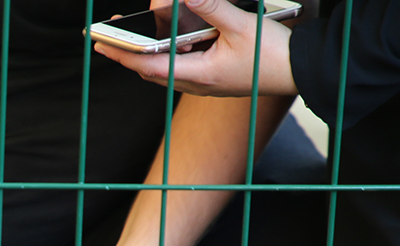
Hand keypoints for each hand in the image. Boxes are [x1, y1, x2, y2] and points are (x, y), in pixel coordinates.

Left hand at [95, 0, 297, 96]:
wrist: (298, 72)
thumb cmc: (271, 56)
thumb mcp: (241, 26)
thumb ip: (212, 8)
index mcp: (199, 74)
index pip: (148, 66)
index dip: (123, 55)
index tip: (101, 44)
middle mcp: (197, 84)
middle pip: (151, 69)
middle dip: (128, 52)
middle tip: (108, 35)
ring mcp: (204, 84)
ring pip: (165, 69)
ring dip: (148, 52)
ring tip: (134, 32)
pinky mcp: (212, 80)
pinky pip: (181, 68)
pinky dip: (170, 53)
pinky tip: (171, 38)